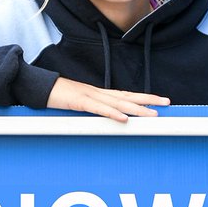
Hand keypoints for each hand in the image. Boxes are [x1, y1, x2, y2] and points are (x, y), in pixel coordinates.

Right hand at [45, 77, 169, 121]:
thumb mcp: (79, 104)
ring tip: (153, 114)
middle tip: (167, 103)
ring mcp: (90, 96)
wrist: (40, 87)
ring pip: (118, 103)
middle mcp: (99, 93)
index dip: (144, 98)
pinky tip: (124, 119)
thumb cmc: (59, 96)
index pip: (126, 95)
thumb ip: (93, 110)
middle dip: (149, 100)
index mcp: (99, 94)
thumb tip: (107, 118)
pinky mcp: (79, 102)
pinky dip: (112, 114)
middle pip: (128, 96)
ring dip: (137, 109)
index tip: (159, 101)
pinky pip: (98, 109)